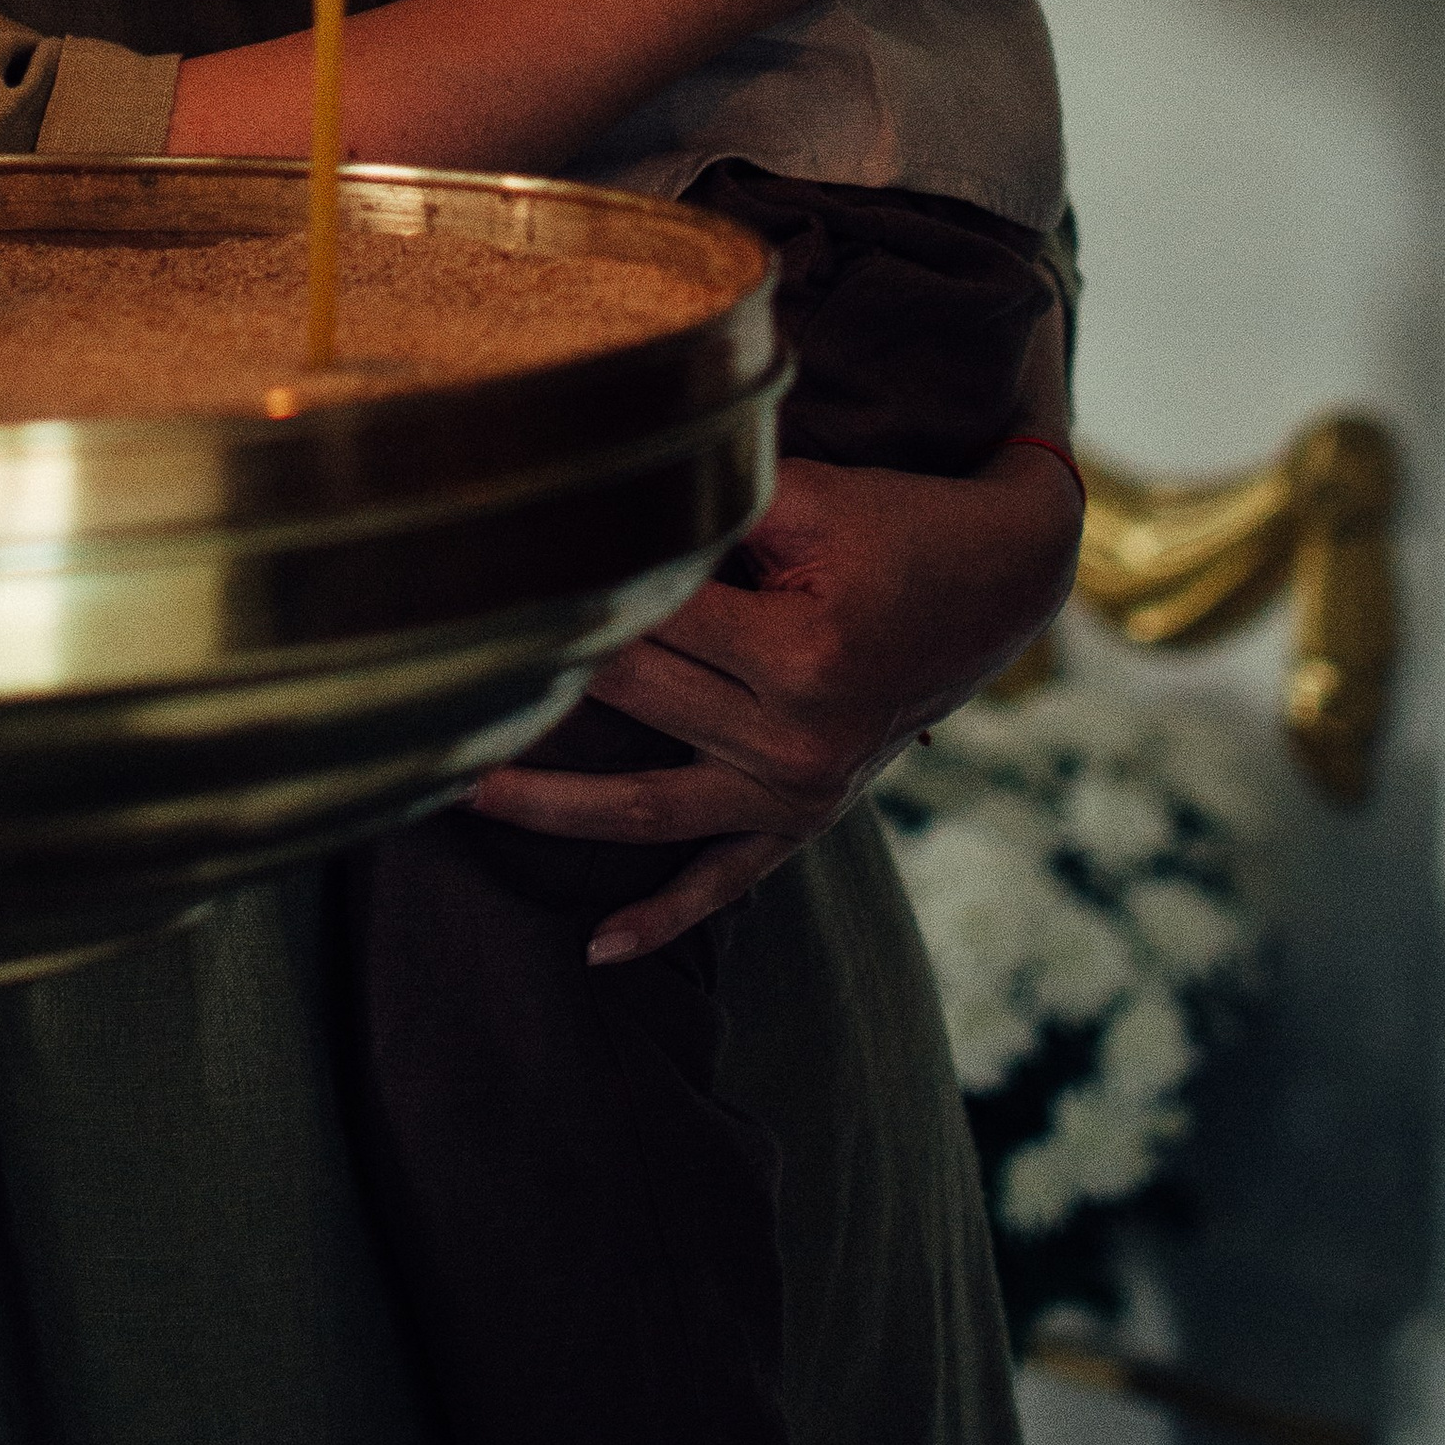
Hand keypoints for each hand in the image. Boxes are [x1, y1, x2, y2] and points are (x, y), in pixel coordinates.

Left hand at [466, 436, 1083, 959]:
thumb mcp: (815, 497)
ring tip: (461, 785)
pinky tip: (598, 947)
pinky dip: (664, 917)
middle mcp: (797, 738)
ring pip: (649, 809)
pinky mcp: (807, 818)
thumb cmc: (897, 523)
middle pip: (633, 700)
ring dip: (552, 805)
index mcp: (800, 654)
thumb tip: (600, 501)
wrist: (1000, 582)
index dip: (574, 582)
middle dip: (544, 673)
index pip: (651, 616)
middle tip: (443, 651)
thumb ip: (716, 507)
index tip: (491, 565)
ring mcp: (801, 790)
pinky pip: (725, 881)